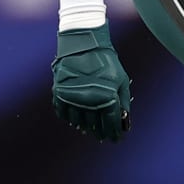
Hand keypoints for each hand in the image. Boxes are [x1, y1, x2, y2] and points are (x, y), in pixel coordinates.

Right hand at [51, 25, 131, 141]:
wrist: (85, 44)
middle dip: (100, 132)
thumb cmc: (107, 62)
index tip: (115, 138)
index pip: (110, 122)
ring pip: (78, 121)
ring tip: (88, 130)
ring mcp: (73, 97)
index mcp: (107, 97)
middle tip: (102, 136)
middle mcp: (89, 101)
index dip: (114, 132)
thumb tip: (124, 121)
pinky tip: (74, 121)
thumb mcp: (121, 80)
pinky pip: (63, 112)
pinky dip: (68, 118)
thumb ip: (123, 101)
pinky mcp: (60, 92)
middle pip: (94, 124)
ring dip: (84, 127)